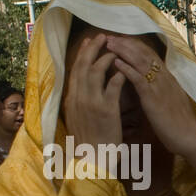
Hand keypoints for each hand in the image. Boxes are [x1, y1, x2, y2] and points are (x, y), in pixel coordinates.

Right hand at [62, 33, 124, 149]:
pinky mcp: (106, 111)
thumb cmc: (90, 140)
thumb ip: (81, 100)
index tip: (88, 41)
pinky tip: (124, 69)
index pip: (75, 69)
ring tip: (114, 50)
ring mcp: (91, 103)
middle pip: (83, 65)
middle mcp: (78, 98)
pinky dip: (118, 76)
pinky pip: (112, 87)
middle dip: (92, 48)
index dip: (82, 54)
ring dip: (105, 58)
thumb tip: (84, 86)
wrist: (93, 159)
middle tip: (102, 36)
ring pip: (95, 72)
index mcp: (71, 99)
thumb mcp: (80, 117)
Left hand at [106, 36, 195, 176]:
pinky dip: (126, 69)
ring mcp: (159, 86)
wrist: (191, 138)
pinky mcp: (154, 97)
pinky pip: (138, 79)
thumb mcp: (171, 103)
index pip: (151, 55)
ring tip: (109, 44)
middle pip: (144, 54)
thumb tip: (154, 87)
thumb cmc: (181, 125)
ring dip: (123, 51)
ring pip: (140, 62)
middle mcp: (164, 78)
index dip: (135, 46)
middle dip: (126, 44)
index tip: (121, 40)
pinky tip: (116, 62)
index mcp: (168, 79)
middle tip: (110, 37)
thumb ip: (162, 92)